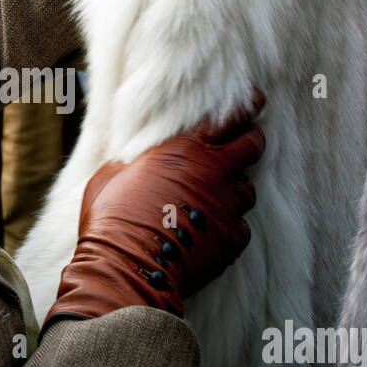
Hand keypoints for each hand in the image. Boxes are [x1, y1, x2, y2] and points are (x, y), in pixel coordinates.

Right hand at [46, 89, 265, 324]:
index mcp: (184, 149)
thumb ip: (133, 163)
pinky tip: (209, 232)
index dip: (246, 106)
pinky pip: (242, 227)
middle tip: (246, 143)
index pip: (228, 117)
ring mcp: (227, 206)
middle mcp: (213, 172)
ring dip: (235, 190)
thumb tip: (131, 163)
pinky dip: (229, 227)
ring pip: (248, 189)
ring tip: (216, 199)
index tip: (255, 100)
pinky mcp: (232, 238)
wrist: (125, 266)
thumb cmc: (111, 218)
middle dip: (252, 141)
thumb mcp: (110, 175)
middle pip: (253, 144)